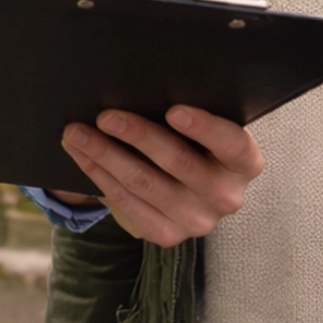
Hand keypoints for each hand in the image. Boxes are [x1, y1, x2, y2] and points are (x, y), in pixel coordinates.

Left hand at [58, 106, 261, 245]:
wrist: (187, 187)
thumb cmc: (193, 141)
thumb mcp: (202, 128)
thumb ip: (186, 112)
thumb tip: (138, 86)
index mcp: (245, 162)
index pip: (232, 143)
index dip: (204, 127)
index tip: (173, 110)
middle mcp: (227, 196)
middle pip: (179, 162)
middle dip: (138, 135)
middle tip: (105, 116)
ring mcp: (198, 221)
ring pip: (145, 184)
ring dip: (106, 155)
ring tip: (77, 133)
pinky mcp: (168, 236)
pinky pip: (128, 204)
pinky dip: (101, 176)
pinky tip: (83, 156)